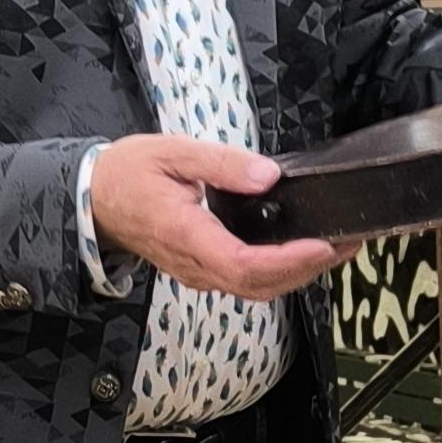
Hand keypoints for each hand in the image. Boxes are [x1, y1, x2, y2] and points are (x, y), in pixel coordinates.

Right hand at [89, 133, 345, 298]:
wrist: (93, 201)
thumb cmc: (127, 174)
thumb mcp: (171, 153)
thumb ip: (221, 164)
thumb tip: (268, 176)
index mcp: (186, 235)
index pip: (243, 263)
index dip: (287, 261)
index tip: (322, 244)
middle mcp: (194, 264)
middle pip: (259, 285)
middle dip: (308, 269)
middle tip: (348, 243)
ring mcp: (198, 272)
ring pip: (256, 289)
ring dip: (299, 274)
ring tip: (337, 247)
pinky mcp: (203, 270)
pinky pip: (246, 282)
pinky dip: (280, 272)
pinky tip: (302, 252)